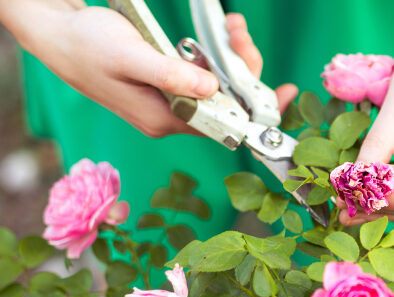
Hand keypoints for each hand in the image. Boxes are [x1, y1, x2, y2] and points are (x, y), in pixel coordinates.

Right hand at [1, 3, 295, 136]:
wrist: (58, 35)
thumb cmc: (88, 46)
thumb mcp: (130, 57)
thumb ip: (172, 76)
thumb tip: (214, 90)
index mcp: (164, 119)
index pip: (223, 124)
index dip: (256, 110)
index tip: (284, 93)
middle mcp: (170, 116)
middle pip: (226, 102)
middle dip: (242, 67)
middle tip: (239, 31)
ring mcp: (169, 101)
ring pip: (217, 86)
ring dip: (230, 56)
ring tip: (231, 24)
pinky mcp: (167, 84)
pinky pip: (203, 75)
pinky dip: (215, 55)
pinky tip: (220, 32)